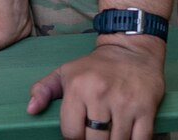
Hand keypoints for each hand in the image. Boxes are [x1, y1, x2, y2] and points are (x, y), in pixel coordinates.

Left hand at [28, 35, 166, 139]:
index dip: (74, 138)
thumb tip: (31, 109)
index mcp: (79, 88)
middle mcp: (101, 95)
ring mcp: (125, 103)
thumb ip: (44, 89)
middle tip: (96, 135)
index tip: (79, 134)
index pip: (71, 133)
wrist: (132, 48)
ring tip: (110, 135)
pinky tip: (127, 138)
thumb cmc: (96, 66)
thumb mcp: (66, 72)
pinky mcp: (146, 107)